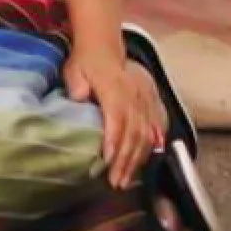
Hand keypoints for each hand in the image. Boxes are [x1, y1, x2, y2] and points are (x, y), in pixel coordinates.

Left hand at [64, 48, 166, 189]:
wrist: (104, 48)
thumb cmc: (86, 64)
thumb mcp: (75, 70)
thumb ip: (78, 85)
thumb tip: (80, 98)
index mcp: (115, 88)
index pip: (117, 117)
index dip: (113, 140)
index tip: (107, 161)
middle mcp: (134, 95)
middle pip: (133, 132)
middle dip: (125, 160)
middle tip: (116, 182)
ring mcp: (144, 100)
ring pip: (145, 134)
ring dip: (136, 159)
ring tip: (126, 180)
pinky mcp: (149, 103)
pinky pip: (155, 127)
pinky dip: (152, 146)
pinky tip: (147, 161)